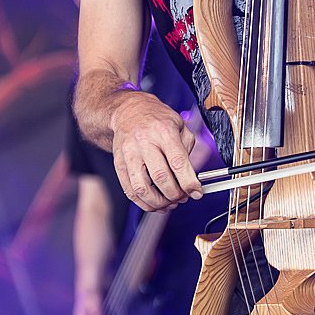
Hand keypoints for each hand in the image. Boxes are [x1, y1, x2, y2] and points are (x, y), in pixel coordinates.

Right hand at [110, 91, 202, 210]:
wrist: (127, 111)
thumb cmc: (155, 118)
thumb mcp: (179, 124)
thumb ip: (187, 148)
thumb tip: (190, 176)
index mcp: (163, 131)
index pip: (178, 162)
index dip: (189, 182)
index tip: (196, 192)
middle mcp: (144, 142)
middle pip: (160, 178)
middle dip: (175, 194)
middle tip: (182, 197)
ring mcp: (129, 154)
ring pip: (142, 188)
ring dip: (158, 203)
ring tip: (168, 203)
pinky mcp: (118, 164)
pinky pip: (129, 190)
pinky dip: (143, 203)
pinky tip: (154, 203)